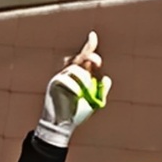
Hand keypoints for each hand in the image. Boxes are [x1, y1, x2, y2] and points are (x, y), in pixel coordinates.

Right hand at [35, 31, 112, 148]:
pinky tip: (75, 96)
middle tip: (98, 62)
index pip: (84, 57)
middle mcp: (69, 73)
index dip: (89, 46)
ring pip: (76, 69)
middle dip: (90, 55)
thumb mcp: (94, 102)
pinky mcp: (55, 83)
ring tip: (84, 93)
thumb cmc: (77, 114)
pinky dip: (75, 88)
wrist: (62, 126)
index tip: (93, 35)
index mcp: (78, 75)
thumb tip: (107, 79)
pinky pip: (67, 80)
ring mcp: (61, 77)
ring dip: (84, 79)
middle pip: (80, 57)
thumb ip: (102, 91)